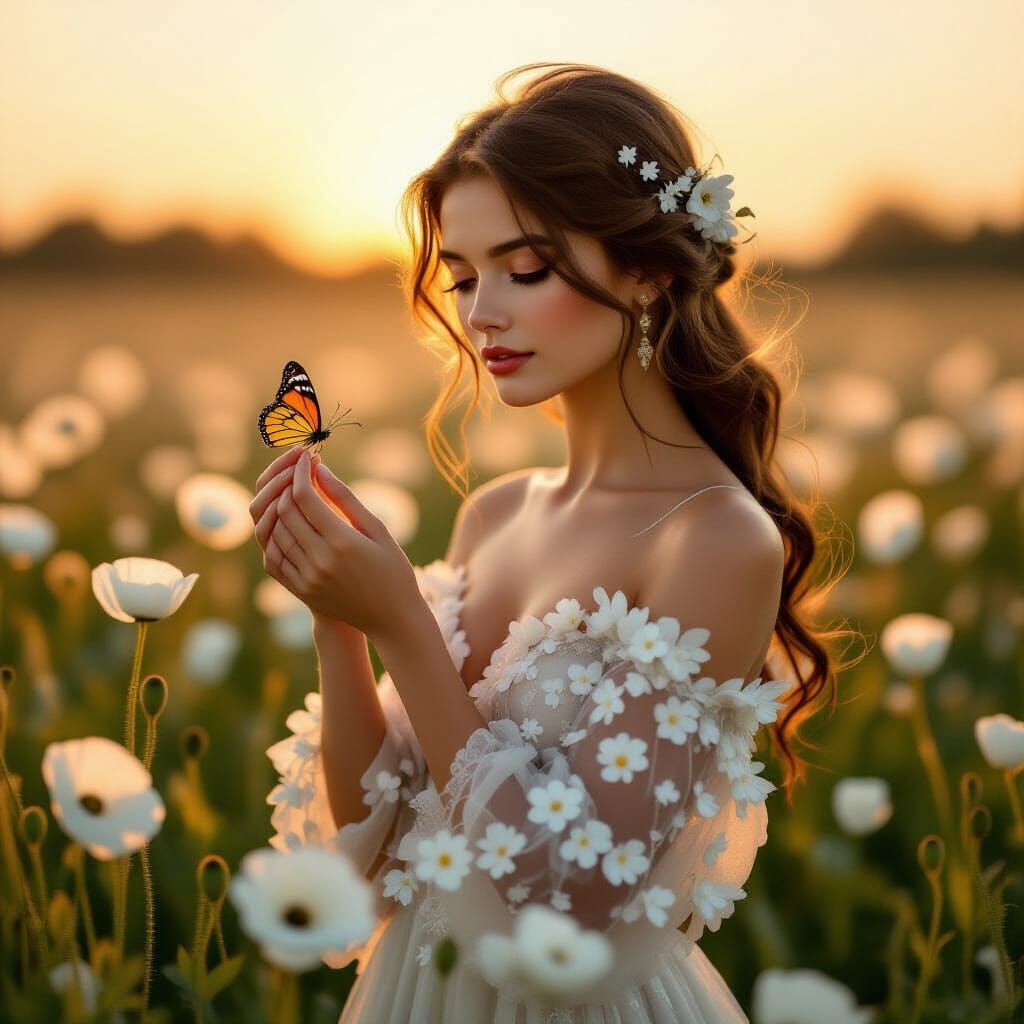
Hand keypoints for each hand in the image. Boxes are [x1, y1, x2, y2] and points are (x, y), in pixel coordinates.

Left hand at [262, 449, 423, 643]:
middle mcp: (320, 560)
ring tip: (294, 495)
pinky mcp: (301, 590)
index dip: (301, 472)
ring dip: (280, 508)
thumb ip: (347, 499)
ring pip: (275, 533)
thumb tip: (320, 470)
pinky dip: (276, 536)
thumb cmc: (393, 569)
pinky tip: (289, 524)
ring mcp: (307, 577)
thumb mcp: (378, 530)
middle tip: (297, 472)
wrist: (392, 618)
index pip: (305, 497)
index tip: (306, 458)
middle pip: (285, 511)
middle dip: (287, 485)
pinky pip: (274, 557)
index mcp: (342, 542)